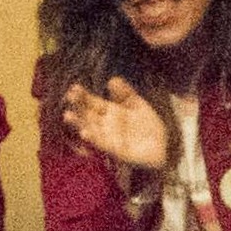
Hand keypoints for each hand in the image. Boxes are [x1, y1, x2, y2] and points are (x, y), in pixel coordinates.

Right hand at [56, 81, 173, 175]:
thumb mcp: (137, 105)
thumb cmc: (147, 126)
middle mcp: (104, 125)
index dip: (82, 95)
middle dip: (77, 107)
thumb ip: (125, 93)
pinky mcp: (115, 150)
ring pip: (89, 129)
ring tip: (68, 116)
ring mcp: (108, 138)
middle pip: (87, 115)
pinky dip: (93, 138)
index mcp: (109, 112)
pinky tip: (85, 132)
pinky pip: (102, 144)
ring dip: (79, 124)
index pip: (92, 102)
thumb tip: (112, 79)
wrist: (162, 148)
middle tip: (68, 97)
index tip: (73, 87)